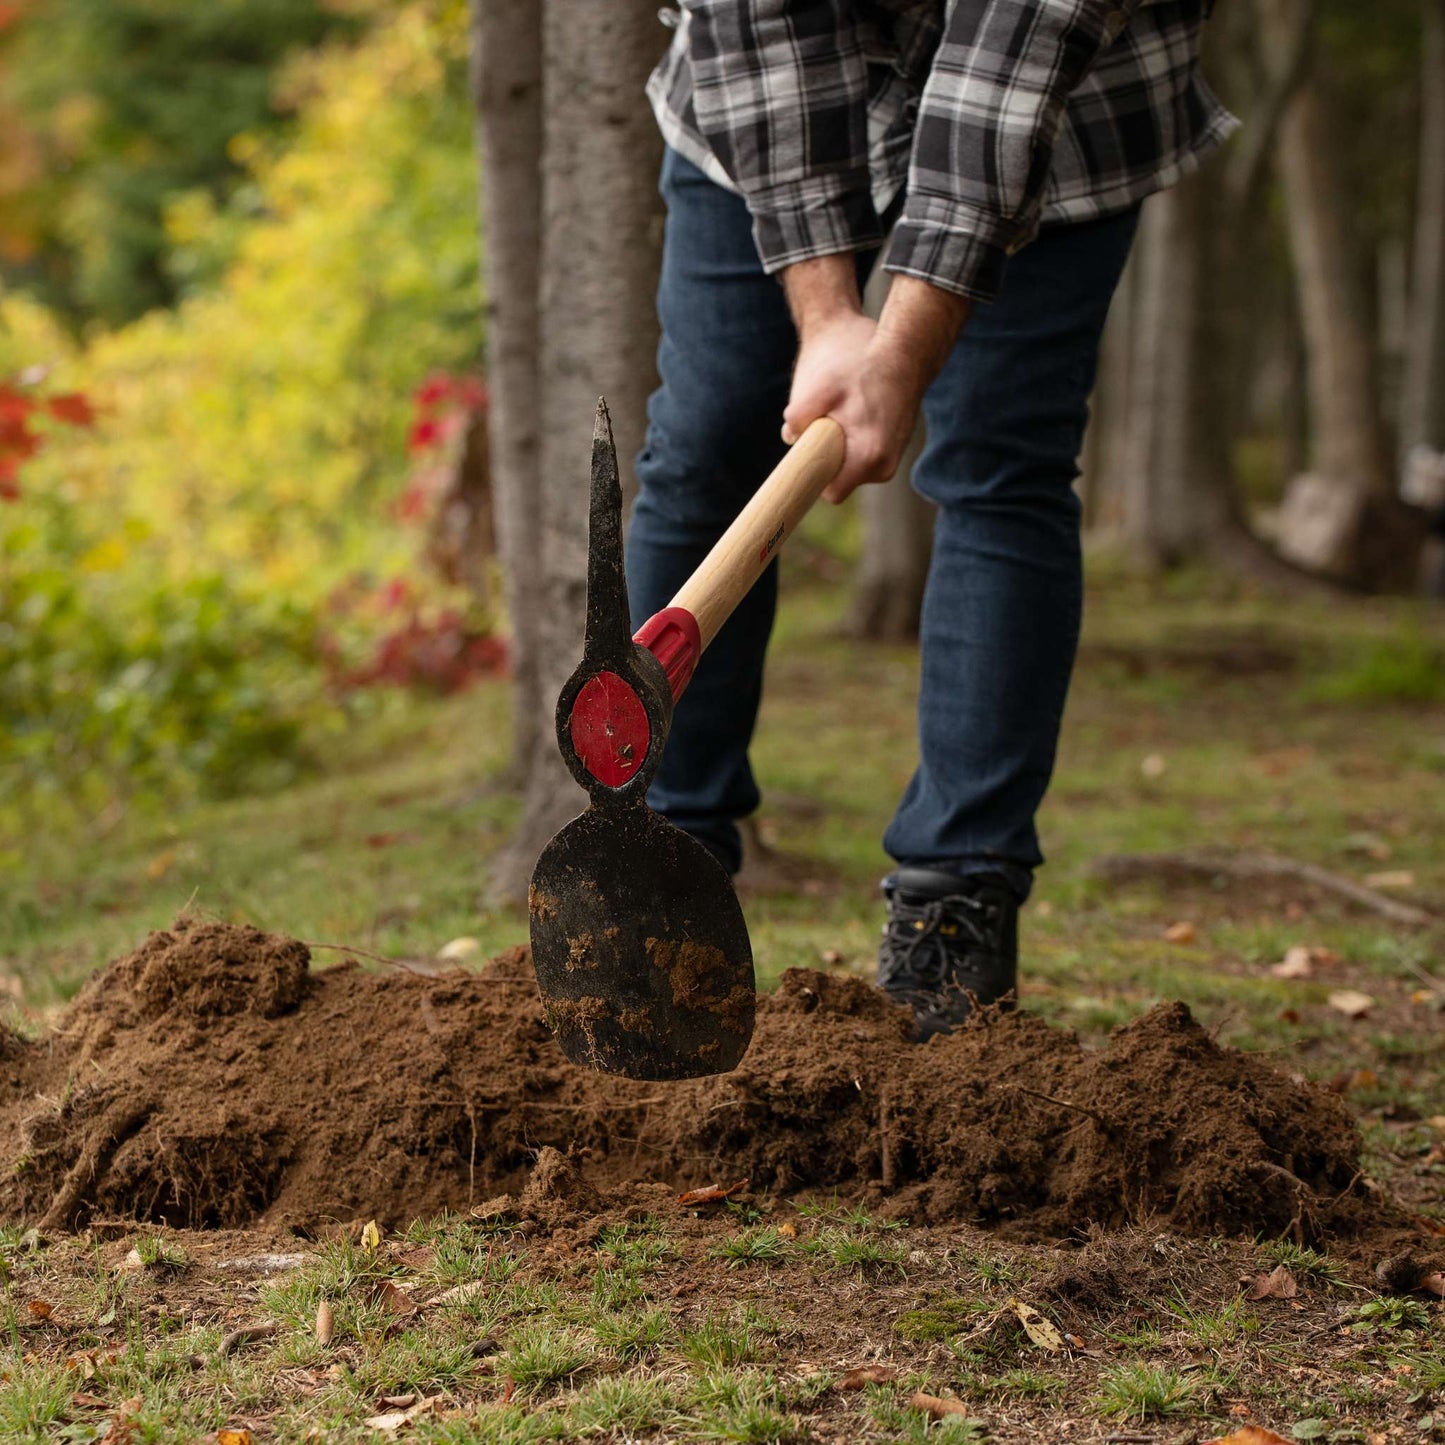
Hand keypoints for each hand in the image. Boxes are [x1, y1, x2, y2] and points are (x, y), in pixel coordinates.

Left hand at [779, 258, 970, 503]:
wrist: (903, 349)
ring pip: (850, 467)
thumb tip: (790, 435)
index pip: (831, 492)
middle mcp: (886, 466)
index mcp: (870, 456)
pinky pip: (862, 456)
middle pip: (839, 479)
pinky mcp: (894, 448)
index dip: (812, 475)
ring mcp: (893, 458)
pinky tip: (856, 412)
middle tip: (823, 420)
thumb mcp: (822, 385)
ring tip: (842, 411)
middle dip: (824, 455)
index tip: (802, 457)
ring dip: (838, 446)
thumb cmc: (861, 364)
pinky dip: (853, 439)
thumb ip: (799, 415)